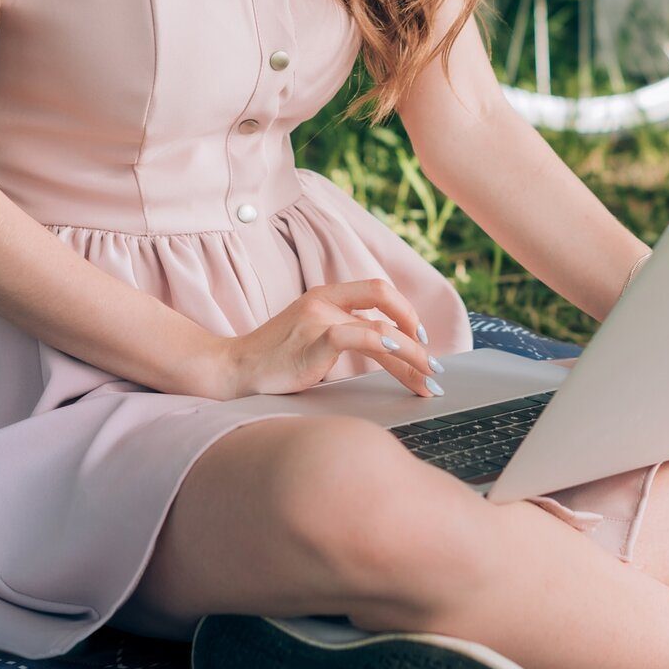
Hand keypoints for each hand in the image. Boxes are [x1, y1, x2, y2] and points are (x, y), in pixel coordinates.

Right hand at [221, 278, 442, 400]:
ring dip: (412, 355)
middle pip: (386, 302)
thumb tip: (388, 351)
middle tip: (434, 364)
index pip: (378, 290)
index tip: (420, 339)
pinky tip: (400, 357)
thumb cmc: (275, 360)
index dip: (405, 310)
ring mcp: (318, 318)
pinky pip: (358, 337)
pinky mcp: (313, 340)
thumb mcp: (313, 337)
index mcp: (326, 295)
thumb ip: (344, 334)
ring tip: (427, 379)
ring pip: (381, 328)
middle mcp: (324, 301)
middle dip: (417, 332)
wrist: (234, 369)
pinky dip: (386, 345)